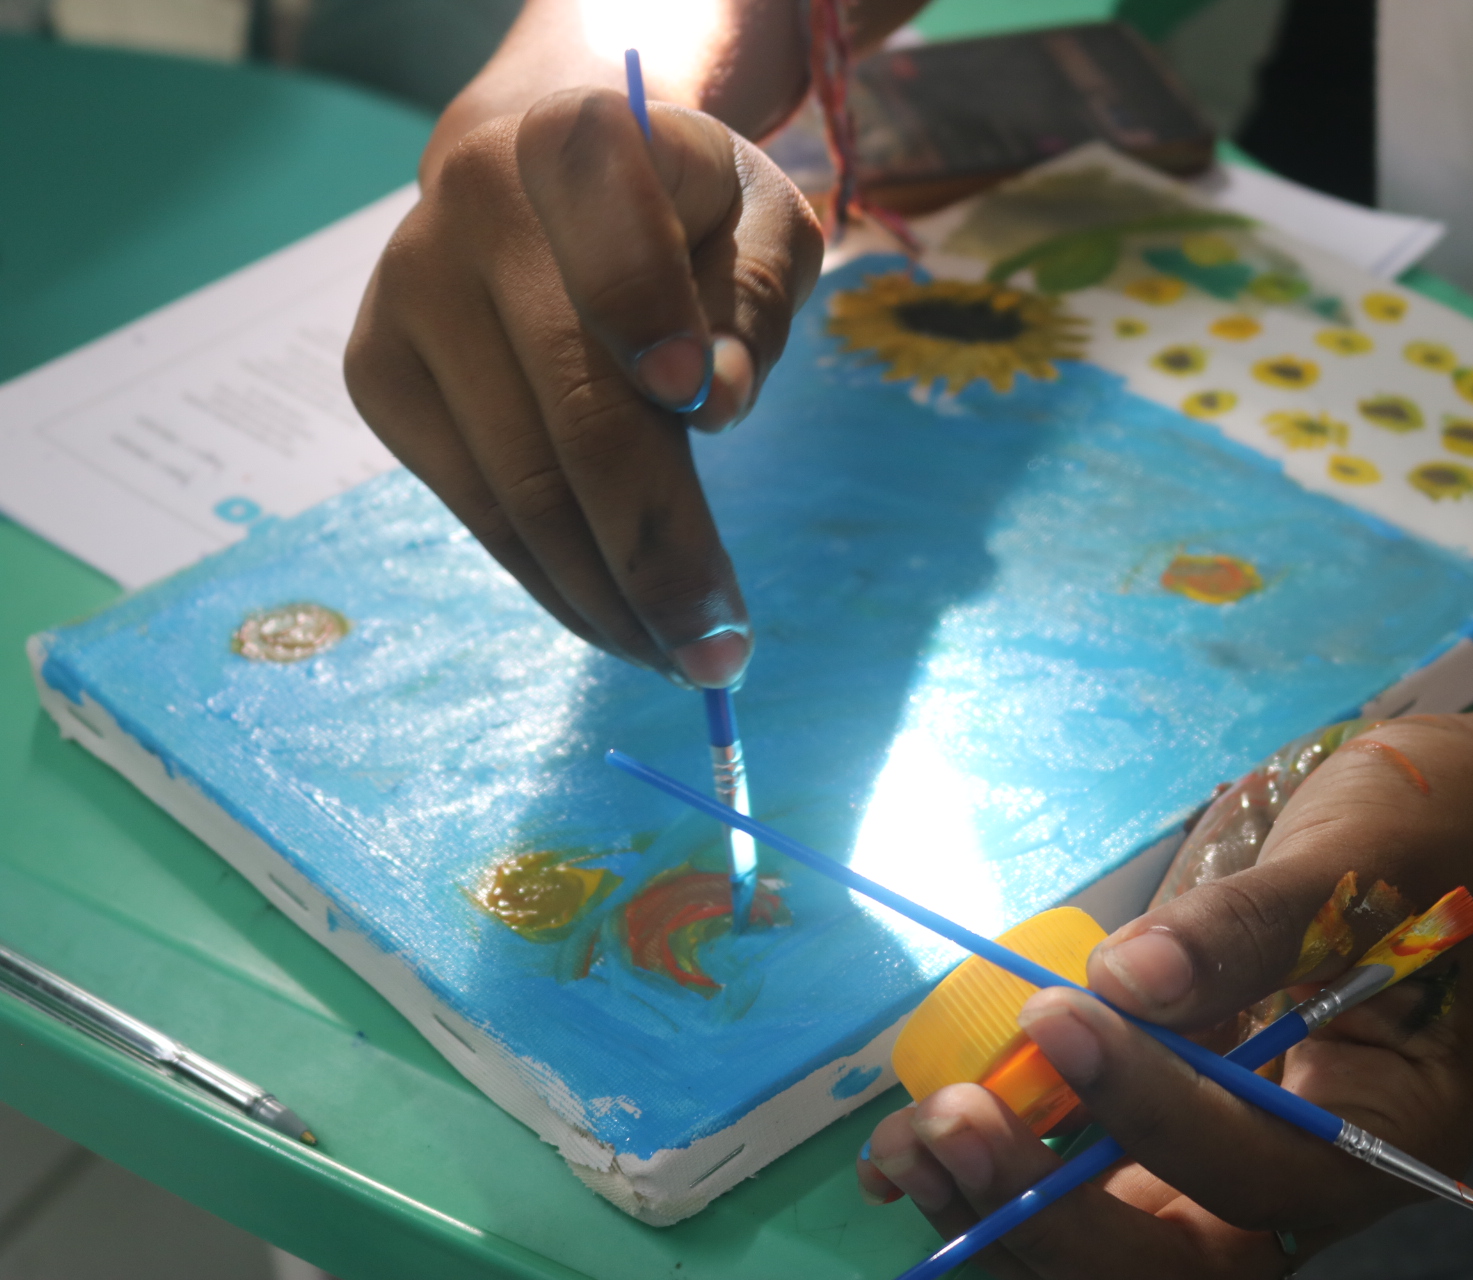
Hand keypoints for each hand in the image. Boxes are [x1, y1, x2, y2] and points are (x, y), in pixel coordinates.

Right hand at [345, 90, 821, 686]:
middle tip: (722, 653)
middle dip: (657, 555)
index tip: (714, 411)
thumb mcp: (759, 216)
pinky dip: (551, 581)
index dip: (662, 333)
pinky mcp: (378, 375)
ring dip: (606, 598)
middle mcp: (470, 215)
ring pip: (519, 489)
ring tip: (681, 658)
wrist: (538, 170)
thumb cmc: (679, 207)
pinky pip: (478, 509)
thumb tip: (718, 401)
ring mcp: (407, 299)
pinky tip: (612, 618)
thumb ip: (760, 294)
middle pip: (573, 418)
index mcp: (577, 145)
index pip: (618, 255)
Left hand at [857, 715, 1472, 1276]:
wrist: (1420, 826)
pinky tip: (901, 1155)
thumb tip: (1125, 982)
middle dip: (1052, 1218)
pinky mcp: (1156, 1137)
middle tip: (953, 1128)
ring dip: (1001, 1211)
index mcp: (1380, 1137)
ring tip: (906, 1144)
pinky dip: (988, 1183)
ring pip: (1110, 1249)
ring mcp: (1218, 1165)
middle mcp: (1297, 1179)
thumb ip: (1246, 928)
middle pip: (1173, 1263)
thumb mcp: (1353, 867)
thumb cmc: (1417, 837)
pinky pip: (1074, 1189)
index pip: (1257, 1169)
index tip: (1056, 1016)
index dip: (1152, 1111)